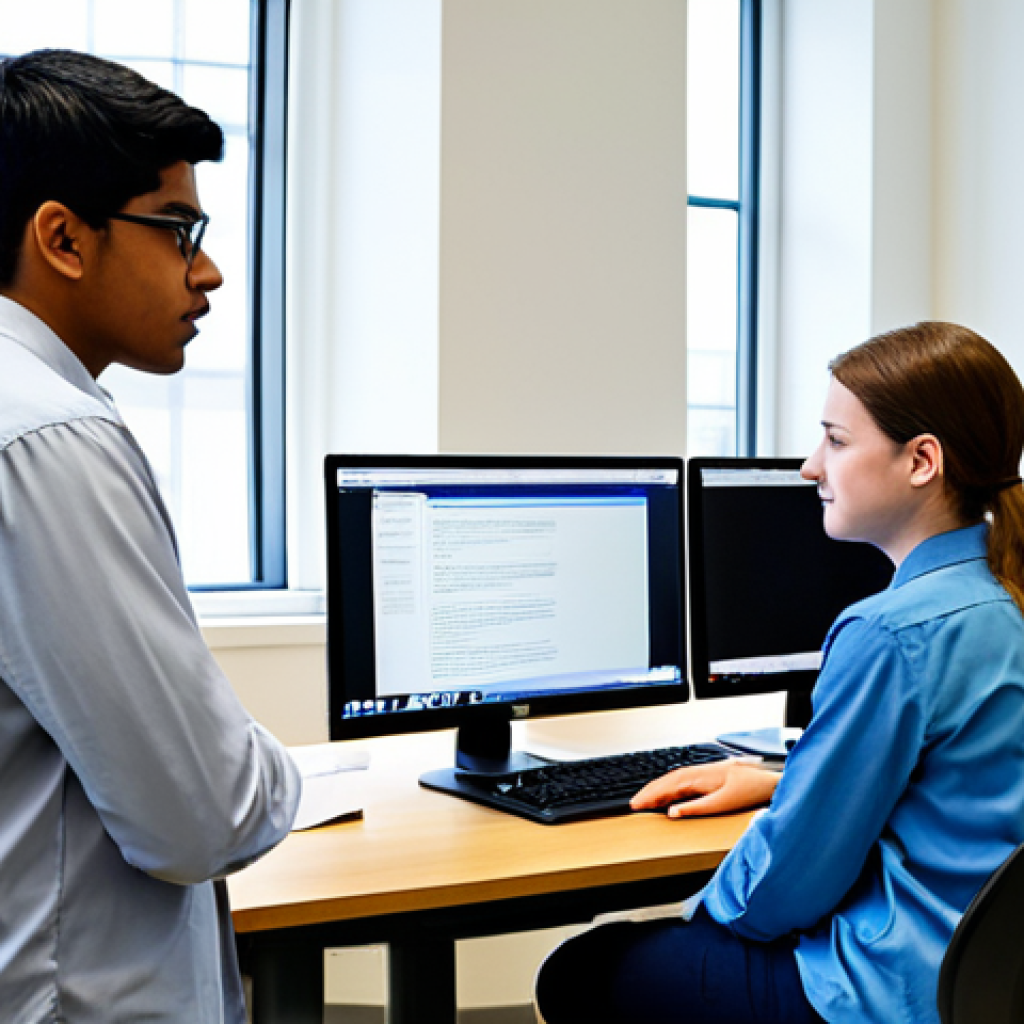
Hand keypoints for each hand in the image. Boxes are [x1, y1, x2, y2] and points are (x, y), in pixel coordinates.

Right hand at [630, 760, 779, 818]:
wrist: (768, 781)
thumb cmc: (749, 790)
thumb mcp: (723, 804)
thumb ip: (696, 808)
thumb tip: (672, 812)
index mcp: (700, 777)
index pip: (668, 786)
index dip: (650, 795)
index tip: (637, 804)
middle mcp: (699, 772)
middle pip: (667, 780)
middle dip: (649, 791)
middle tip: (634, 804)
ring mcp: (703, 773)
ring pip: (673, 779)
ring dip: (657, 789)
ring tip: (644, 800)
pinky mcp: (707, 776)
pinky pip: (682, 780)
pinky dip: (669, 787)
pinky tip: (666, 795)